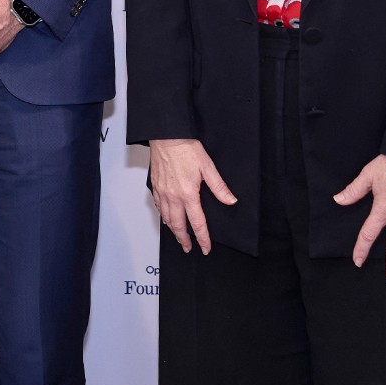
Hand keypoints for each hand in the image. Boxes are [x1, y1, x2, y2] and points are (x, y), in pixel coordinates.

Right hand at [149, 138, 235, 253]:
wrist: (166, 136)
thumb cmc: (185, 148)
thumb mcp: (208, 167)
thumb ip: (219, 187)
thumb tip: (230, 201)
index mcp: (188, 194)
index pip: (197, 223)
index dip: (202, 238)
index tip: (205, 248)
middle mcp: (173, 196)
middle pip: (178, 225)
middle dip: (183, 239)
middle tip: (188, 248)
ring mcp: (162, 191)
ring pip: (166, 217)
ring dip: (173, 230)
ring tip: (178, 237)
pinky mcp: (155, 186)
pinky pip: (158, 206)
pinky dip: (162, 215)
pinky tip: (166, 217)